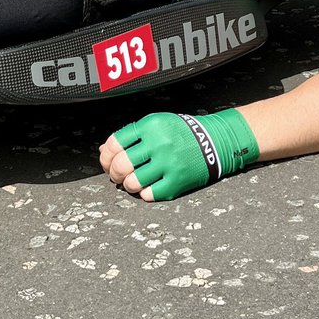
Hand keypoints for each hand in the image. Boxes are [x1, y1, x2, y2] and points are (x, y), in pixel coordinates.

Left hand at [100, 109, 258, 200]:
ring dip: (127, 185)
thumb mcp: (157, 123)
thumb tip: (105, 149)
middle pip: (121, 164)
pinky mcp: (177, 181)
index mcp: (151, 125)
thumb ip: (131, 134)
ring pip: (133, 182)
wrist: (214, 141)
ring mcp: (168, 164)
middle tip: (115, 175)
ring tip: (130, 182)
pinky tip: (146, 187)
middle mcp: (159, 144)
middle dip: (113, 173)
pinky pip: (149, 194)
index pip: (116, 142)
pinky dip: (144, 193)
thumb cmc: (182, 132)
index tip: (106, 160)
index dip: (106, 155)